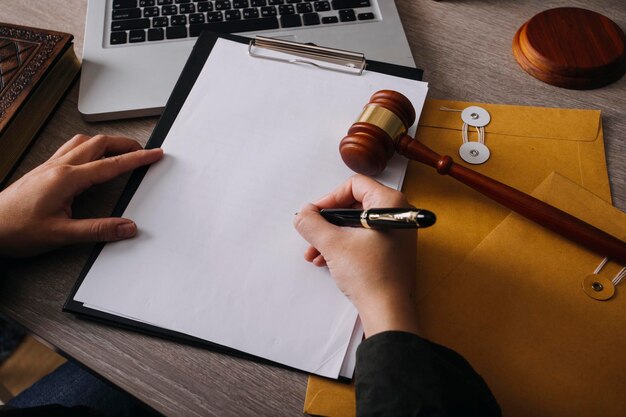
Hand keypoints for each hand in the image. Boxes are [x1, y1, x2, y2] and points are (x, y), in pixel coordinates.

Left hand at [0, 134, 162, 256]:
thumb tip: (127, 227)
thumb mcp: (62, 235)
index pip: (111, 165)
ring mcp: (49, 166)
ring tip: (120, 150)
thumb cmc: (17, 229)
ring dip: (106, 143)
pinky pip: (70, 148)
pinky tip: (90, 157)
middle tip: (142, 151)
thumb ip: (98, 230)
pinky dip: (88, 147)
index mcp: (67, 178)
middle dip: (125, 144)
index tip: (154, 154)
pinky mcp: (43, 170)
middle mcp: (59, 167)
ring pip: (83, 142)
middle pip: (99, 144)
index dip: (137, 159)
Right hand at [294, 175, 418, 337]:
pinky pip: (364, 238)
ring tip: (315, 254)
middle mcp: (398, 214)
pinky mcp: (393, 250)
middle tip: (311, 235)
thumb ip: (312, 223)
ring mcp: (397, 233)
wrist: (388, 311)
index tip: (314, 214)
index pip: (354, 185)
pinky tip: (327, 261)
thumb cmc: (370, 276)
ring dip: (332, 237)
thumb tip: (302, 214)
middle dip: (327, 222)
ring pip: (356, 224)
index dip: (329, 198)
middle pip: (354, 205)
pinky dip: (344, 246)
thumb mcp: (332, 244)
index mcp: (390, 203)